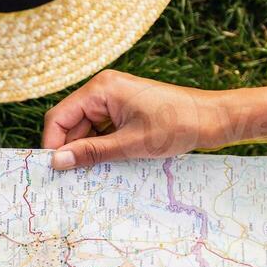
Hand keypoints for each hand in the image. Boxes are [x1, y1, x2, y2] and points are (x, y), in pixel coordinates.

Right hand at [42, 70, 234, 170]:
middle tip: (73, 177)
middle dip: (71, 148)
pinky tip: (107, 161)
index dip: (52, 144)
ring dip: (87, 149)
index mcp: (101, 89)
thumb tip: (57, 162)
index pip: (59, 117)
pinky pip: (100, 129)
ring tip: (94, 170)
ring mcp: (113, 99)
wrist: (213, 119)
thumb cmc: (176, 126)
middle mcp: (103, 89)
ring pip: (84, 129)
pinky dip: (100, 146)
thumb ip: (90, 152)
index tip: (54, 170)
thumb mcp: (129, 144)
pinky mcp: (123, 110)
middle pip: (70, 123)